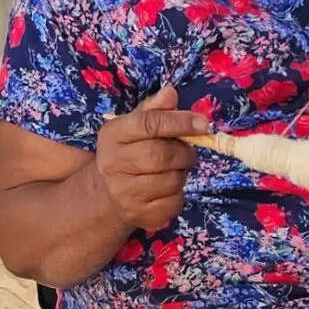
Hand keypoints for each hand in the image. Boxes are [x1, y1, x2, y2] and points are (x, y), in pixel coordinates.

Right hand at [95, 86, 206, 232]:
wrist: (106, 194)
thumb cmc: (128, 153)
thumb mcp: (134, 127)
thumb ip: (154, 110)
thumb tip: (171, 93)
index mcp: (112, 135)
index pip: (149, 123)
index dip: (179, 121)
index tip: (202, 123)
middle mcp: (112, 164)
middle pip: (162, 154)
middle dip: (183, 152)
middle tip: (186, 151)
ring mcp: (124, 193)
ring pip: (172, 180)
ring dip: (181, 173)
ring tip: (171, 170)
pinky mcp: (139, 215)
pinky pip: (175, 202)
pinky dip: (179, 194)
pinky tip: (166, 188)